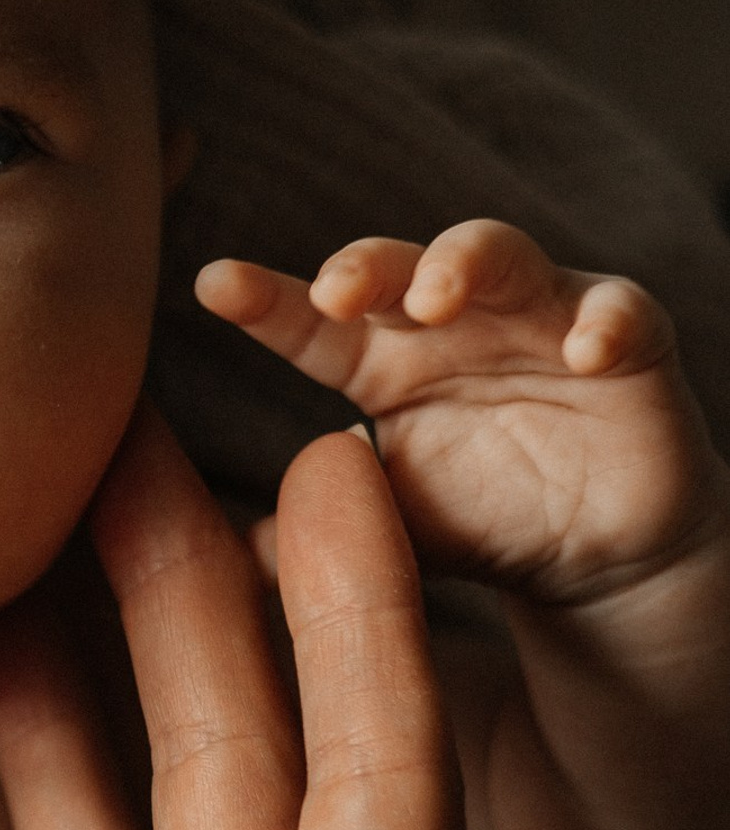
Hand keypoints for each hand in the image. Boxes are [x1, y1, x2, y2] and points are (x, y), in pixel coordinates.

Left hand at [197, 219, 719, 599]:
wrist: (586, 561)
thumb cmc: (468, 527)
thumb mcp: (375, 534)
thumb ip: (302, 539)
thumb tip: (202, 567)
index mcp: (380, 365)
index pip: (313, 326)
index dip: (265, 302)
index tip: (212, 285)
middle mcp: (452, 326)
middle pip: (405, 271)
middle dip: (369, 267)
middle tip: (334, 289)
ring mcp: (539, 323)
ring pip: (505, 262)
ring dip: (467, 266)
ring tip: (437, 296)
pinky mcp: (627, 345)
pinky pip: (621, 315)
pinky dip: (603, 324)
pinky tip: (582, 349)